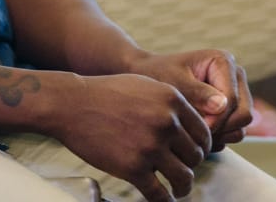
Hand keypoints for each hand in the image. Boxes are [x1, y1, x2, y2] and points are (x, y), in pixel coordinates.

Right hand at [50, 73, 210, 201]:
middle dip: (189, 166)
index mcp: (171, 99)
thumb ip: (171, 102)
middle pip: (196, 157)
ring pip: (184, 179)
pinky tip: (162, 198)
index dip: (200, 147)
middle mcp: (165, 122)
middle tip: (180, 169)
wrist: (72, 103)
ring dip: (183, 187)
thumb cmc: (107, 93)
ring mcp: (149, 146)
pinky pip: (160, 194)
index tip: (192, 155)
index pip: (203, 133)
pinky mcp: (133, 168)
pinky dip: (164, 201)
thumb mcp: (144, 84)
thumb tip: (194, 123)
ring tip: (177, 188)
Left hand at [130, 48, 252, 149]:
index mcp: (223, 61)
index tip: (194, 125)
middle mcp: (235, 75)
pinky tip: (197, 132)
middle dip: (220, 128)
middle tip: (194, 132)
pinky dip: (219, 137)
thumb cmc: (159, 74)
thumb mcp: (174, 82)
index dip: (216, 119)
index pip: (233, 100)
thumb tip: (222, 105)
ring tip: (193, 131)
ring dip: (219, 135)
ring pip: (241, 126)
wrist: (150, 76)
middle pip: (243, 115)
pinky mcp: (233, 109)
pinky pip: (234, 132)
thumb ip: (197, 93)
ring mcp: (237, 92)